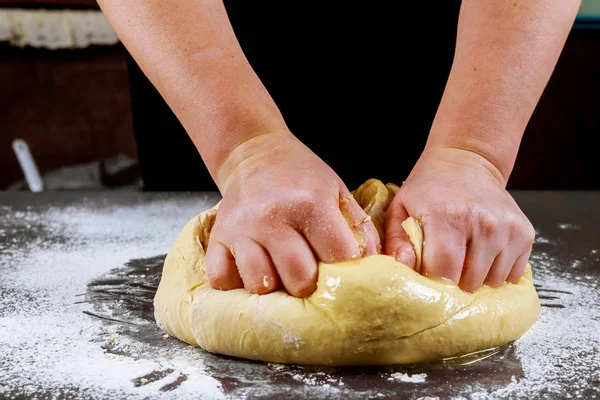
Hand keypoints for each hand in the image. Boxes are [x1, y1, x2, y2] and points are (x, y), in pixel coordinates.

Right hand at [205, 131, 380, 296]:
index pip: (339, 258)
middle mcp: (273, 217)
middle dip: (310, 286)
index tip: (343, 272)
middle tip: (311, 277)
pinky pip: (222, 279)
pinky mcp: (218, 237)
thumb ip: (360, 229)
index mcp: (310, 204)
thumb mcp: (338, 192)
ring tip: (280, 274)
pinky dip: (237, 283)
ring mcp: (242, 229)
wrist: (255, 153)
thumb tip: (378, 268)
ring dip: (274, 287)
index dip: (346, 271)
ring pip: (260, 285)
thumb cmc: (301, 176)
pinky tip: (251, 271)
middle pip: (299, 280)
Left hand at [384, 147, 534, 291]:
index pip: (444, 272)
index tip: (428, 279)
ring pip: (493, 281)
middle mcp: (482, 222)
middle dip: (455, 284)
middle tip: (445, 269)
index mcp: (446, 216)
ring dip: (477, 279)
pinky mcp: (524, 233)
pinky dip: (497, 273)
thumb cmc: (429, 189)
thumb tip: (404, 268)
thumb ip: (397, 242)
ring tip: (464, 260)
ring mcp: (507, 228)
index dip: (434, 283)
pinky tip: (483, 257)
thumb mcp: (401, 208)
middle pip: (470, 281)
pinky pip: (513, 274)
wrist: (466, 162)